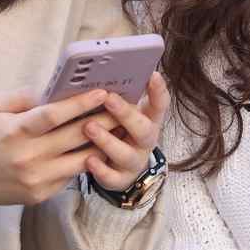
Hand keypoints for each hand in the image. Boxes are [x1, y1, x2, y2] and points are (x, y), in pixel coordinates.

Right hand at [0, 88, 121, 208]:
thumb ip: (22, 96)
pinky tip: (97, 148)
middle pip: (74, 136)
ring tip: (119, 128)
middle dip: (102, 120)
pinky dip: (85, 160)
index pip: (54, 115)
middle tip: (123, 107)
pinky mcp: (40, 194)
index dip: (81, 103)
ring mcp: (36, 179)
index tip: (102, 92)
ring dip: (102, 143)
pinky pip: (71, 175)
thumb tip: (53, 90)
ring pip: (81, 159)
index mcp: (14, 131)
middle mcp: (28, 157)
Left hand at [84, 72, 171, 191]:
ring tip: (89, 127)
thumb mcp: (119, 113)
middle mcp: (144, 142)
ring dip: (108, 140)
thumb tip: (97, 69)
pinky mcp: (119, 180)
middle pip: (144, 129)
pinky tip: (89, 159)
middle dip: (126, 114)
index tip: (152, 75)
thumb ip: (115, 97)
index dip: (158, 91)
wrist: (116, 167)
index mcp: (147, 121)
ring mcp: (133, 162)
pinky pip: (112, 178)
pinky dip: (101, 169)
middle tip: (109, 98)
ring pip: (126, 154)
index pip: (159, 105)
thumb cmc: (114, 130)